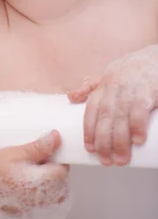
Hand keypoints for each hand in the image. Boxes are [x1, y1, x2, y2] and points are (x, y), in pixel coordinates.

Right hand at [0, 130, 70, 218]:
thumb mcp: (15, 152)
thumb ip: (39, 147)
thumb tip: (56, 139)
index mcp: (38, 184)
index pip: (62, 171)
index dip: (58, 158)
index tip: (50, 151)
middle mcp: (38, 202)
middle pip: (61, 187)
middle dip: (54, 172)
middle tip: (39, 160)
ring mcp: (31, 212)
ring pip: (54, 199)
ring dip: (49, 185)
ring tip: (32, 172)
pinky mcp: (24, 217)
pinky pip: (42, 208)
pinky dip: (40, 197)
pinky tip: (27, 185)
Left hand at [67, 44, 157, 165]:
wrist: (157, 57)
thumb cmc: (133, 68)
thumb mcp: (109, 74)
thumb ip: (91, 87)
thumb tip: (70, 97)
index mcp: (104, 85)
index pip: (91, 110)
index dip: (88, 130)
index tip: (90, 148)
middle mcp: (114, 88)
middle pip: (104, 118)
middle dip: (103, 141)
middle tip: (106, 161)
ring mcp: (130, 90)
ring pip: (120, 119)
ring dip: (119, 141)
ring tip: (121, 159)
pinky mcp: (147, 93)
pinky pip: (139, 112)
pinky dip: (137, 127)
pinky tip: (137, 141)